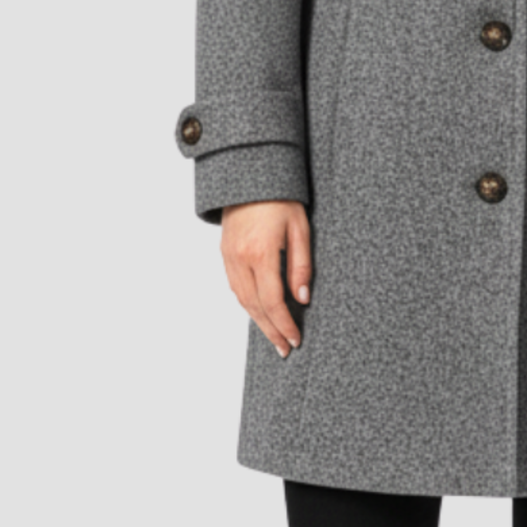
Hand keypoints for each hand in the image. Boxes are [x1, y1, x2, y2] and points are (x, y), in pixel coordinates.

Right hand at [218, 199, 310, 358]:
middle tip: (285, 348)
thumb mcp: (300, 228)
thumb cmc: (280, 199)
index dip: (284, 324)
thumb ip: (301, 265)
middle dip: (271, 331)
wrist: (249, 177)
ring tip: (274, 337)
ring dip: (258, 321)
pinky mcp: (224, 254)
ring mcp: (229, 257)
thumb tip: (302, 298)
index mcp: (261, 253)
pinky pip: (235, 287)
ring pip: (242, 300)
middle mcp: (240, 259)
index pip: (273, 301)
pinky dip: (248, 304)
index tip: (296, 339)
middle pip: (255, 307)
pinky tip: (259, 312)